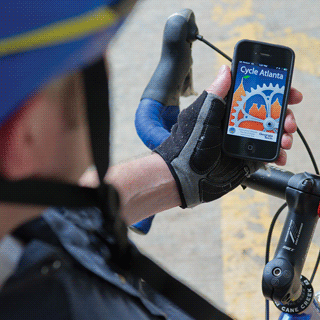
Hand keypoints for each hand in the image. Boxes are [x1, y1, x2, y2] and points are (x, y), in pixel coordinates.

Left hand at [155, 65, 301, 207]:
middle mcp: (238, 123)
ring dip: (284, 134)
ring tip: (286, 140)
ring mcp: (243, 141)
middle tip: (288, 122)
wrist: (185, 175)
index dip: (274, 92)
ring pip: (272, 133)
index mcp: (228, 109)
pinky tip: (280, 155)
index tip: (289, 93)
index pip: (255, 95)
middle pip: (269, 114)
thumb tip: (226, 69)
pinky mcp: (247, 159)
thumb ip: (215, 94)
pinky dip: (278, 154)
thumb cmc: (189, 143)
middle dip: (284, 115)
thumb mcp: (201, 114)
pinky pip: (268, 154)